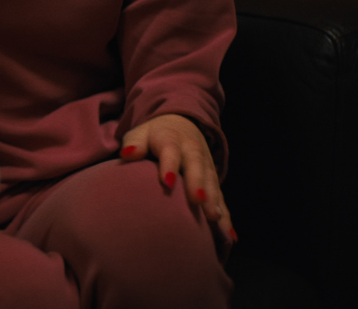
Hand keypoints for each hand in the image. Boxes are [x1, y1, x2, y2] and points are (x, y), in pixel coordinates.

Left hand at [120, 113, 235, 242]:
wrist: (181, 123)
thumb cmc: (153, 136)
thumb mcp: (141, 134)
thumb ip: (135, 144)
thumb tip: (129, 154)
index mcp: (171, 140)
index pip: (170, 151)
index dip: (169, 165)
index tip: (167, 182)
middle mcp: (192, 152)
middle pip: (196, 167)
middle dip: (198, 184)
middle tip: (198, 201)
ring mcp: (206, 166)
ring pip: (212, 183)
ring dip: (215, 201)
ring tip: (215, 219)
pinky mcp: (213, 180)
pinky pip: (221, 198)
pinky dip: (226, 215)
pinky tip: (228, 234)